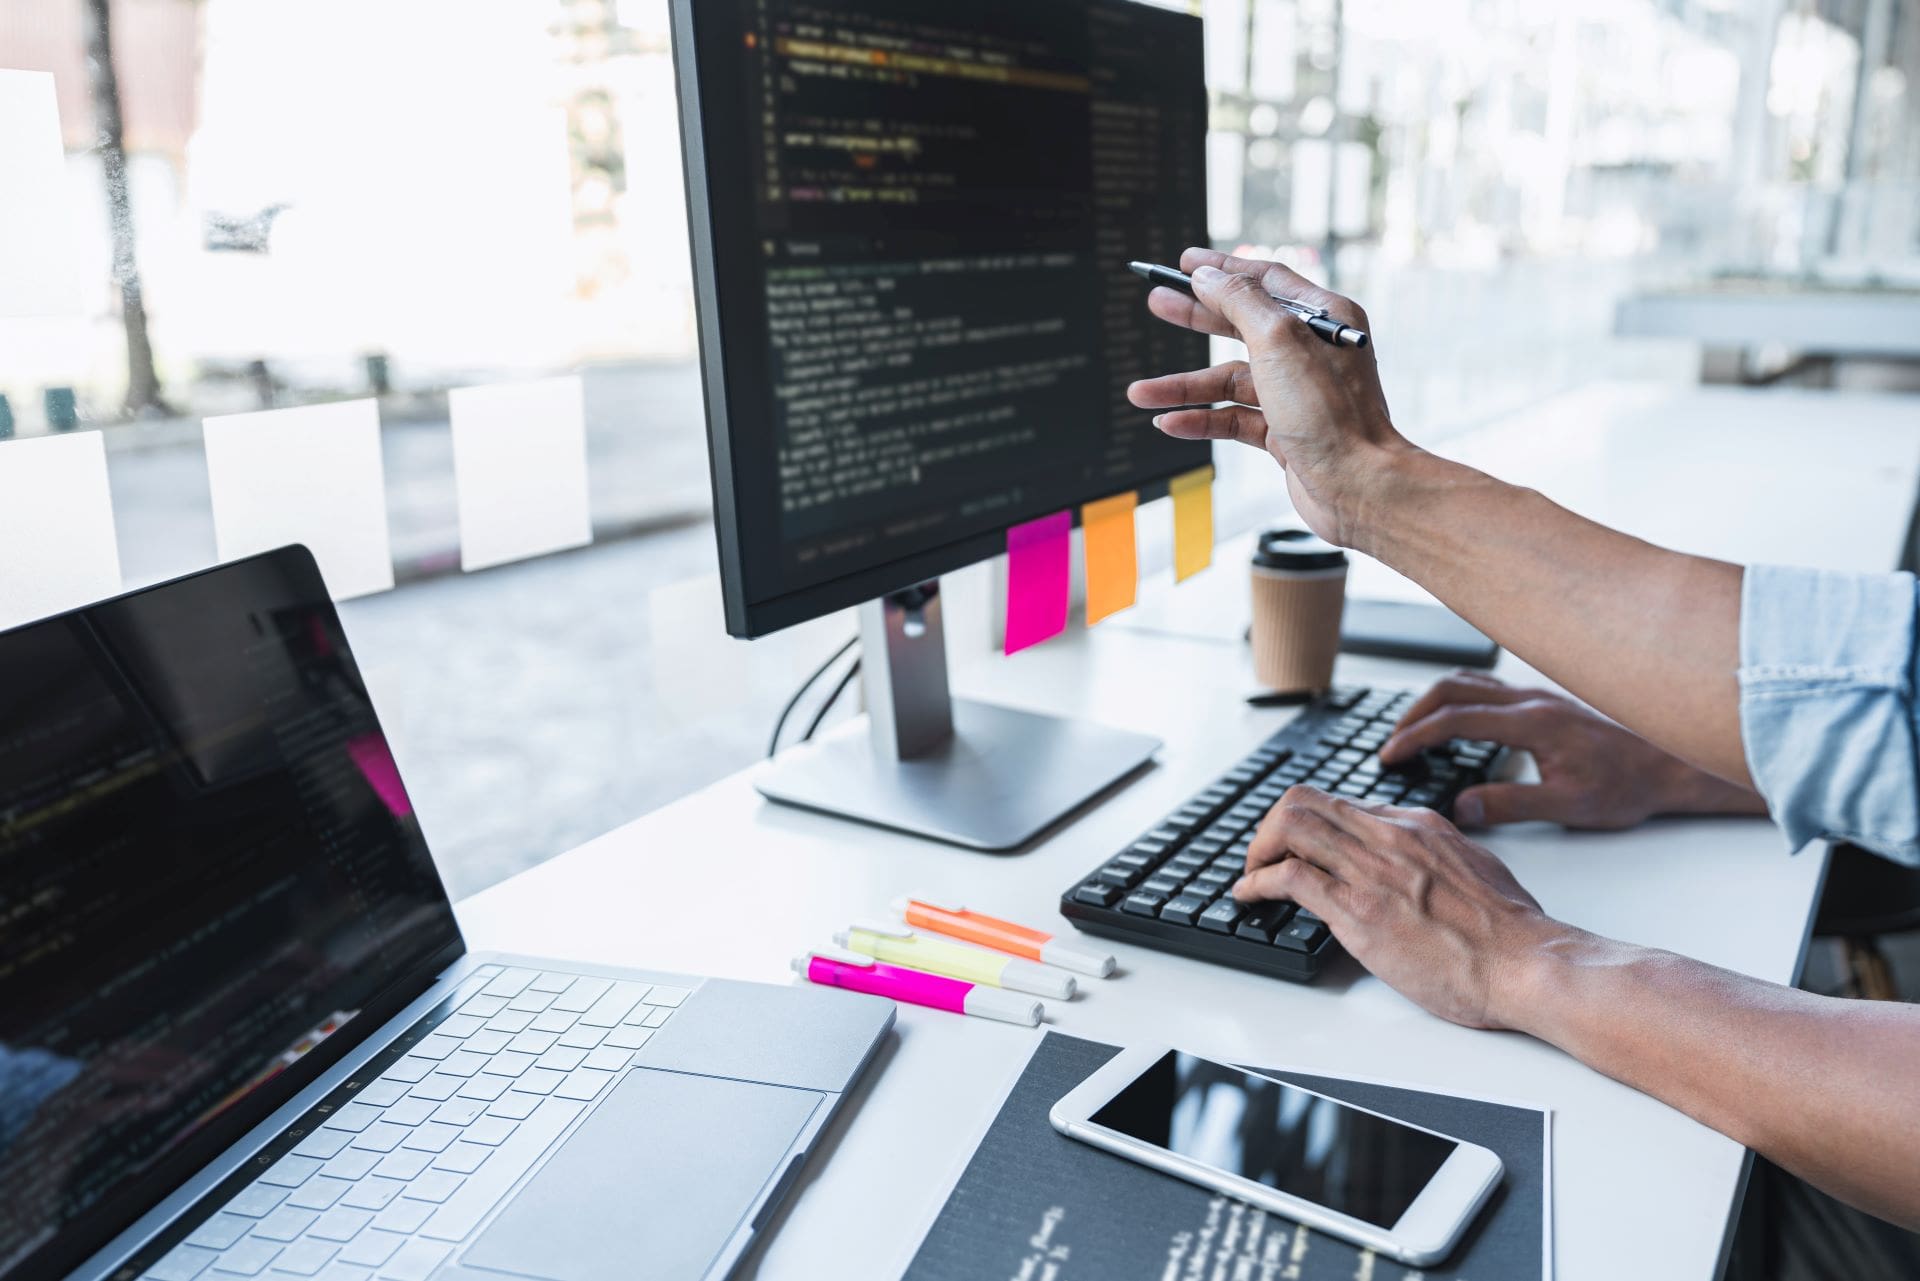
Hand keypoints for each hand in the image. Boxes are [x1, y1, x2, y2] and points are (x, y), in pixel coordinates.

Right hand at [1126, 248, 1412, 545]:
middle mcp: (1311, 352)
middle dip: (1196, 317)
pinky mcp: (1283, 432)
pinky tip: (1170, 422)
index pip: (1265, 280)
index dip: (1222, 270)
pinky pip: (1232, 419)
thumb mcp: (1278, 339)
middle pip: (1241, 325)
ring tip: (1141, 393)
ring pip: (1229, 381)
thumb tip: (1207, 275)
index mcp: (1323, 317)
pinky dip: (1201, 420)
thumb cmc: (1331, 412)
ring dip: (1183, 387)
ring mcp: (1296, 394)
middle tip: (1157, 304)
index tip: (1185, 263)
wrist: (1357, 485)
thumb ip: (1238, 302)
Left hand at [1237, 786, 1564, 1028]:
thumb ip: (1436, 856)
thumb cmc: (1509, 930)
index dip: (1310, 823)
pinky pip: (1289, 877)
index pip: (1342, 804)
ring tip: (1251, 873)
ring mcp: (1371, 870)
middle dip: (1271, 826)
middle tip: (1263, 855)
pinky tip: (1248, 896)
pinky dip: (1256, 881)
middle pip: (1304, 801)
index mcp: (1417, 826)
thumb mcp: (1474, 868)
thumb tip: (1417, 865)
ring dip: (1257, 849)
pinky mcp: (1357, 909)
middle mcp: (1389, 837)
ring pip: (1289, 826)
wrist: (1524, 963)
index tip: (1297, 845)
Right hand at [1379, 671, 1763, 829]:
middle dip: (1412, 714)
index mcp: (1531, 723)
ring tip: (1412, 731)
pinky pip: (1486, 687)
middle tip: (1391, 744)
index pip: (1455, 719)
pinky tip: (1455, 721)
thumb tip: (1461, 807)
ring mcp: (1537, 696)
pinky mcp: (1544, 701)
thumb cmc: (1627, 787)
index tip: (1391, 755)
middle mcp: (1531, 701)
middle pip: (1451, 689)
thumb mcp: (1567, 807)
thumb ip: (1510, 805)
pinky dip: (1457, 699)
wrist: (1671, 767)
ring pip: (1468, 682)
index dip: (1415, 736)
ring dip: (1432, 702)